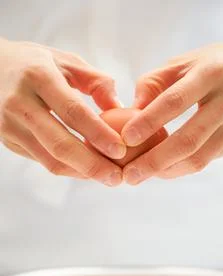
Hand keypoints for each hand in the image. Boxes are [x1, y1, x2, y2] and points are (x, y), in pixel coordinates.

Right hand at [0, 38, 125, 185]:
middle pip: (60, 144)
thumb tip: (119, 108)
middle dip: (92, 165)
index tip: (120, 150)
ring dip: (82, 173)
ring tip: (107, 177)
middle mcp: (20, 104)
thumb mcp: (66, 61)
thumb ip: (96, 81)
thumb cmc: (34, 65)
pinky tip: (87, 169)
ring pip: (50, 160)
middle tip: (116, 177)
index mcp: (39, 77)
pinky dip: (68, 169)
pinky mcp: (8, 141)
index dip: (98, 134)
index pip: (73, 112)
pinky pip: (43, 161)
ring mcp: (10, 126)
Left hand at [122, 43, 222, 183]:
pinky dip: (181, 168)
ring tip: (141, 175)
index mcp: (210, 74)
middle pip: (188, 140)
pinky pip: (207, 160)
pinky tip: (163, 168)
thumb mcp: (184, 63)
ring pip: (199, 158)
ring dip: (167, 171)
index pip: (175, 102)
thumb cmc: (213, 66)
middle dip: (154, 161)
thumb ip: (154, 84)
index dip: (148, 122)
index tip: (126, 138)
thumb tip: (129, 114)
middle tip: (130, 174)